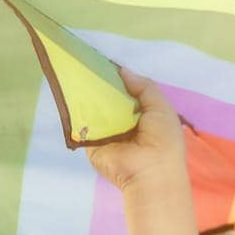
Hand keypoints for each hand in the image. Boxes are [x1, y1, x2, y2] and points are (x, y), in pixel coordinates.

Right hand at [83, 66, 187, 190]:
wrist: (149, 171)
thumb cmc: (162, 139)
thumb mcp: (161, 107)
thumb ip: (144, 87)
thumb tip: (122, 70)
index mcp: (142, 116)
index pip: (126, 93)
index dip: (118, 79)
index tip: (105, 63)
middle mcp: (123, 123)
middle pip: (108, 99)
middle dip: (100, 84)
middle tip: (88, 63)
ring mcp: (105, 132)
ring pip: (93, 109)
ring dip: (87, 94)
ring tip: (77, 72)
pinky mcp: (91, 141)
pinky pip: (83, 122)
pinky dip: (78, 109)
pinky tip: (71, 91)